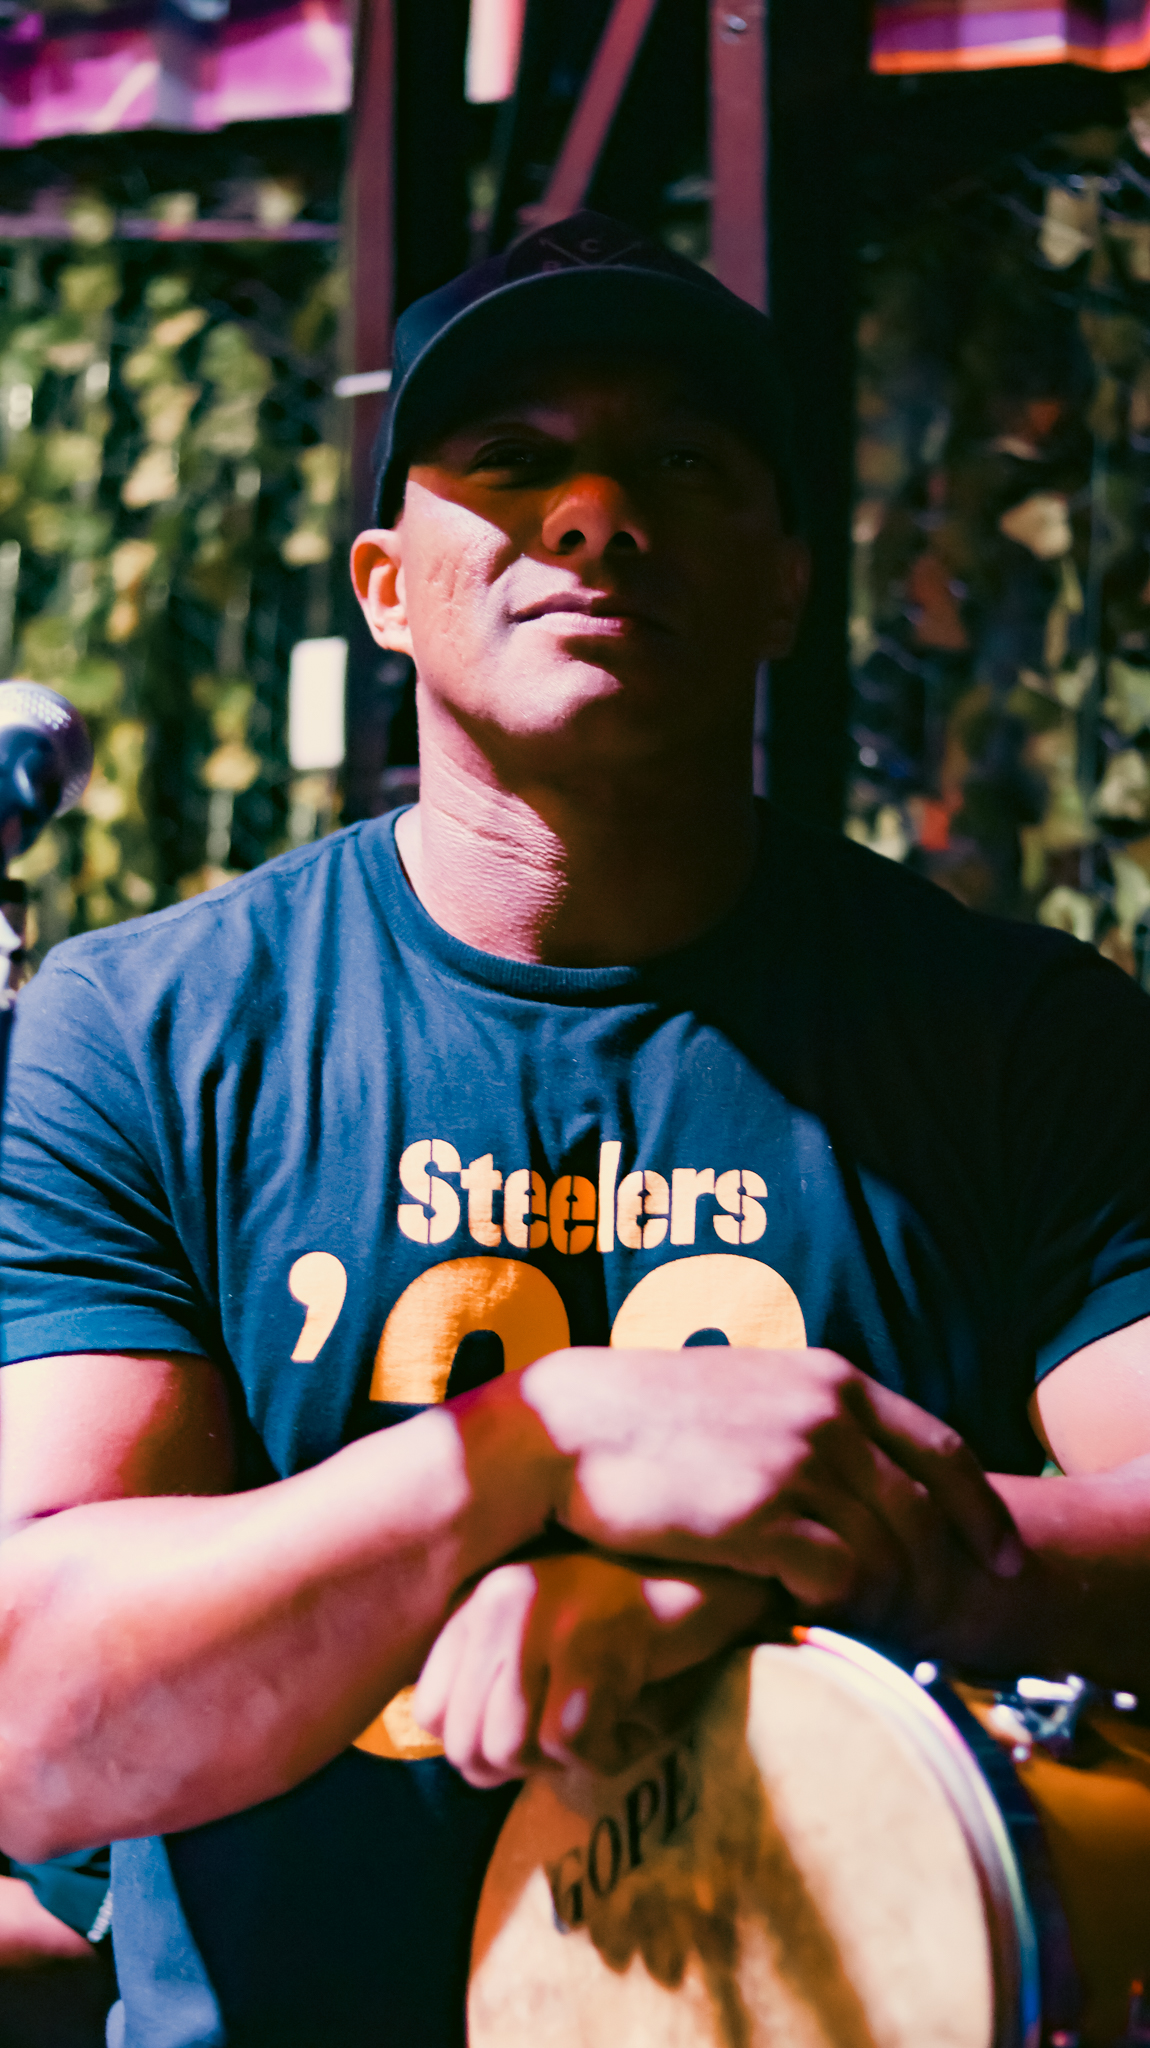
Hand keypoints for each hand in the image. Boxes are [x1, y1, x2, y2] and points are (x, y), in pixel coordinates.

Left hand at [413, 1551, 776, 1787]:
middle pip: (468, 1747)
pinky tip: (634, 1716)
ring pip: (512, 1750)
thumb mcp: (543, 1640)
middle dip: (524, 1767)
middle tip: (576, 1738)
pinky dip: (611, 1752)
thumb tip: (468, 1760)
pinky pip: (572, 1745)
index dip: (482, 1749)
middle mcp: (499, 1602)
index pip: (430, 1715)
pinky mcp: (591, 1640)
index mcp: (478, 1602)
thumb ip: (496, 1683)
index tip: (536, 1731)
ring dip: (568, 1760)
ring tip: (607, 1722)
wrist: (713, 1579)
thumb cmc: (629, 1624)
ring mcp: (542, 1617)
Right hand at [519, 1347, 1022, 1634]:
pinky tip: (822, 1619)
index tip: (1004, 1558)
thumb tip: (863, 1471)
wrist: (568, 1429)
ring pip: (889, 1550)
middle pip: (927, 1511)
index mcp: (832, 1380)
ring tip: (879, 1631)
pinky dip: (842, 1605)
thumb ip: (815, 1419)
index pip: (944, 1449)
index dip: (984, 1512)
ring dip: (891, 1598)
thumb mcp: (753, 1391)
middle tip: (939, 1619)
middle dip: (945, 1573)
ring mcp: (797, 1465)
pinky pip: (838, 1577)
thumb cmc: (651, 1417)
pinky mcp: (759, 1517)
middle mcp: (828, 1417)